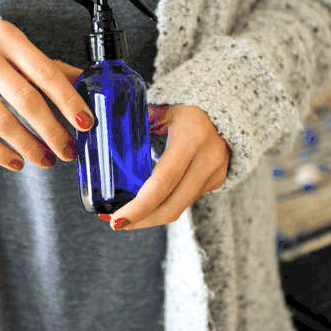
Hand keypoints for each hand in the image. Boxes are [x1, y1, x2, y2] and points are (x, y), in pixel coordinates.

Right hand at [0, 20, 93, 171]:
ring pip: (1, 122)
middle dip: (52, 131)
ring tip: (47, 159)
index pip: (45, 72)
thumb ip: (49, 68)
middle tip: (68, 150)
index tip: (85, 123)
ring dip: (30, 146)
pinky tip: (17, 161)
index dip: (68, 100)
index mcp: (6, 36)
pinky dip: (0, 153)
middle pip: (25, 100)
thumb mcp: (16, 49)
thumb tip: (87, 85)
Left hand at [103, 104, 230, 230]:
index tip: (115, 220)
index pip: (163, 182)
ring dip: (151, 216)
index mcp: (191, 137)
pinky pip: (185, 199)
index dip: (139, 207)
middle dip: (140, 220)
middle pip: (171, 205)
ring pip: (179, 207)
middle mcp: (208, 158)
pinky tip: (149, 202)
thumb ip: (136, 122)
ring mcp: (216, 172)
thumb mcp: (162, 110)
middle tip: (115, 223)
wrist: (226, 108)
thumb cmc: (186, 107)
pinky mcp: (217, 181)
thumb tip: (104, 133)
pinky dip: (165, 204)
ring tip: (126, 216)